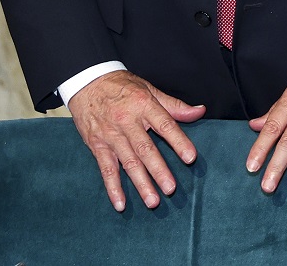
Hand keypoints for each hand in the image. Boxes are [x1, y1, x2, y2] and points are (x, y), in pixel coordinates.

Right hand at [67, 70, 205, 211]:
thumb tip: (200, 111)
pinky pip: (106, 169)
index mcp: (144, 106)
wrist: (87, 82)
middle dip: (159, 170)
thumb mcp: (150, 89)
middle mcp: (127, 122)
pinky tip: (120, 203)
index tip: (190, 157)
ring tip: (152, 201)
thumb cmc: (122, 86)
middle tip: (171, 189)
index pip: (165, 125)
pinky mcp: (97, 145)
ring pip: (127, 163)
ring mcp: (111, 135)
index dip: (179, 142)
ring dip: (140, 184)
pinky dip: (113, 188)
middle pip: (145, 149)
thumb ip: (174, 105)